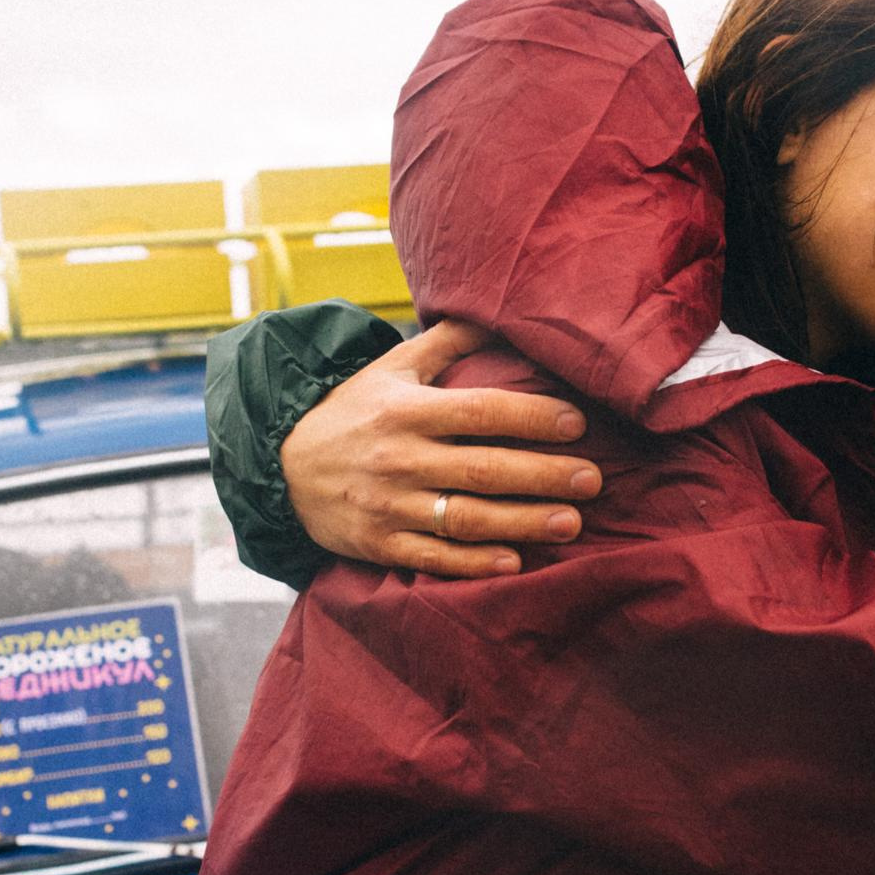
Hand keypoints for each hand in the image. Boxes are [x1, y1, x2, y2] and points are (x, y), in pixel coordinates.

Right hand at [279, 319, 604, 577]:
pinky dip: (474, 562)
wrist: (280, 465)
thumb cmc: (352, 411)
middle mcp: (399, 458)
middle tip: (593, 480)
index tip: (577, 425)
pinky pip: (433, 558)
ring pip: (465, 518)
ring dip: (523, 523)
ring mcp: (389, 505)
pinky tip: (514, 560)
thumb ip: (446, 342)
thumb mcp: (391, 367)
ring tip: (571, 523)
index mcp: (407, 409)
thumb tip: (499, 312)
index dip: (532, 418)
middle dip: (543, 476)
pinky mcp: (380, 544)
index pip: (480, 412)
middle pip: (483, 469)